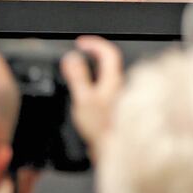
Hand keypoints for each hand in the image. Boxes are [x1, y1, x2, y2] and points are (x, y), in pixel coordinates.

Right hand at [61, 35, 124, 157]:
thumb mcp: (84, 99)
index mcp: (114, 79)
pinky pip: (106, 88)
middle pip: (109, 63)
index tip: (81, 43)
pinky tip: (86, 93)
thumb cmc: (103, 128)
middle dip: (94, 55)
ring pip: (108, 76)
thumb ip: (78, 77)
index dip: (94, 44)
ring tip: (80, 71)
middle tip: (80, 54)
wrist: (115, 150)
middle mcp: (119, 86)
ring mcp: (118, 97)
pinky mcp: (115, 108)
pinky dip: (96, 84)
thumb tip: (72, 58)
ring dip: (95, 70)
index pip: (108, 52)